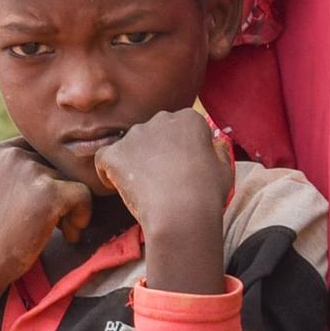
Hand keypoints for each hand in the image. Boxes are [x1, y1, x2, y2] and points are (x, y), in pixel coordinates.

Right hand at [0, 141, 90, 288]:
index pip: (43, 150)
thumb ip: (25, 171)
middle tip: (56, 223)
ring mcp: (30, 171)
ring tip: (60, 231)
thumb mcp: (1, 190)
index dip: (52, 177)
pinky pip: (84, 195)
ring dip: (73, 208)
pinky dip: (83, 216)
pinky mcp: (47, 191)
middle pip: (60, 164)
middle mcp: (13, 155)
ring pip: (74, 179)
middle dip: (64, 192)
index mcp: (0, 152)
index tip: (44, 206)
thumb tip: (72, 164)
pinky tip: (69, 235)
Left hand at [90, 106, 231, 244]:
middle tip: (160, 179)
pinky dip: (108, 171)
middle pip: (153, 134)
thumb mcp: (225, 169)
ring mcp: (136, 134)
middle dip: (154, 153)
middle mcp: (161, 119)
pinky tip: (118, 185)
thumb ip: (219, 150)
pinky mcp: (115, 152)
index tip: (180, 168)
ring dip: (133, 162)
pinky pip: (104, 158)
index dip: (179, 150)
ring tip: (143, 187)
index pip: (179, 128)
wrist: (182, 212)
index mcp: (189, 118)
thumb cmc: (206, 194)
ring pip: (129, 145)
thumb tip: (216, 143)